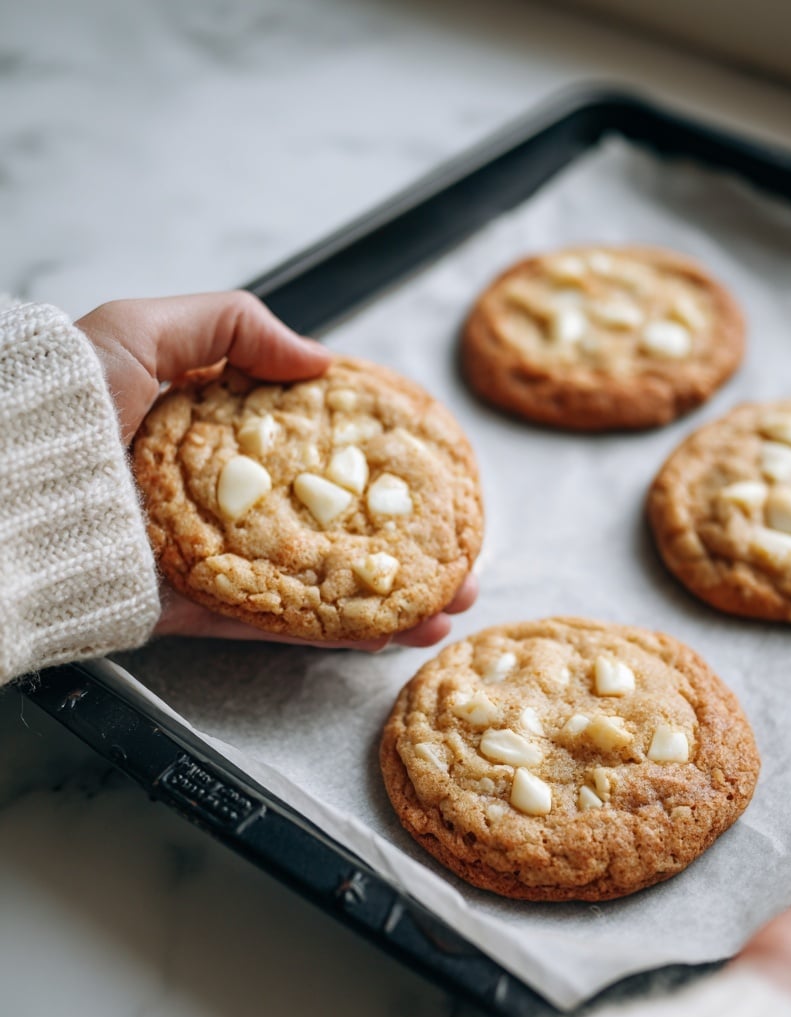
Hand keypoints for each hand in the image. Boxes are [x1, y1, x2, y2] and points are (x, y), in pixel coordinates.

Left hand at [77, 292, 477, 650]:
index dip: (381, 467)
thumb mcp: (141, 330)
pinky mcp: (198, 610)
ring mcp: (219, 560)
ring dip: (390, 600)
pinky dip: (339, 633)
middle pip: (337, 526)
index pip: (319, 453)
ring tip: (447, 607)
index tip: (434, 478)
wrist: (0, 497)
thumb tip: (320, 359)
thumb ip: (229, 326)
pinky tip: (392, 633)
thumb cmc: (63, 407)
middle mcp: (226, 501)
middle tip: (461, 558)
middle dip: (407, 547)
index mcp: (217, 436)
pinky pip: (280, 624)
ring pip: (323, 583)